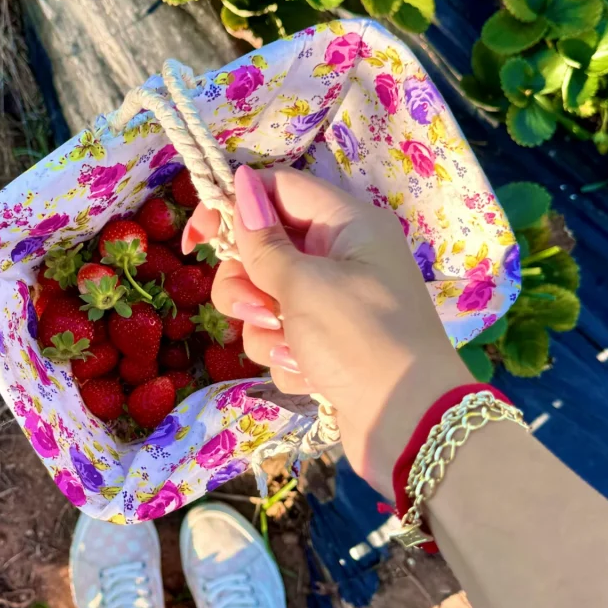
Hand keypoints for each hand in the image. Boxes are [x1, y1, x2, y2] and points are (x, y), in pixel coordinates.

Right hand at [183, 166, 469, 495]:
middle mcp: (342, 257)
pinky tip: (310, 376)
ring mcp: (334, 304)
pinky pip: (282, 338)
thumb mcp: (305, 285)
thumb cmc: (361, 340)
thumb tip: (240, 182)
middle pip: (264, 249)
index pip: (277, 189)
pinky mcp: (326, 345)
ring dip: (265, 329)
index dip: (233, 205)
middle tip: (254, 310)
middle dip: (246, 283)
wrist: (412, 425)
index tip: (196, 238)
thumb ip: (264, 241)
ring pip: (266, 300)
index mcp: (347, 224)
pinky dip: (287, 357)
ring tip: (290, 349)